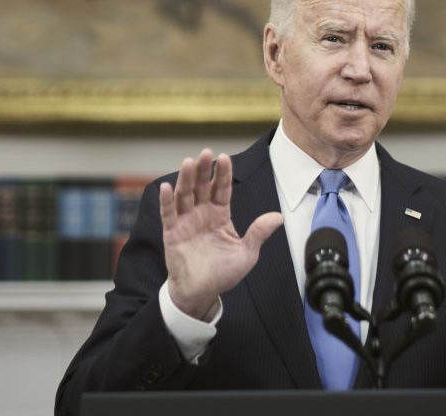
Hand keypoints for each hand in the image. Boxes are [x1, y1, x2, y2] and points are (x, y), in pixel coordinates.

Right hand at [160, 148, 283, 318]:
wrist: (201, 292)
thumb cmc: (223, 273)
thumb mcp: (247, 253)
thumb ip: (259, 233)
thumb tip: (279, 217)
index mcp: (220, 215)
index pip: (222, 189)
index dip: (223, 174)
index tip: (225, 157)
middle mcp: (202, 214)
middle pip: (202, 187)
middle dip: (204, 170)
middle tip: (206, 152)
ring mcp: (186, 221)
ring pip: (185, 195)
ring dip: (186, 179)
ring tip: (189, 163)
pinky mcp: (172, 233)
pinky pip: (168, 214)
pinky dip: (167, 201)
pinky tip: (167, 188)